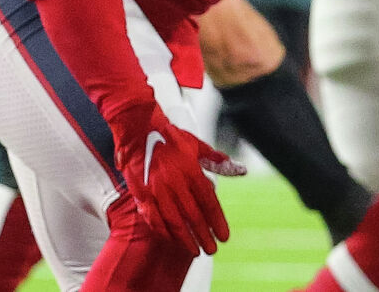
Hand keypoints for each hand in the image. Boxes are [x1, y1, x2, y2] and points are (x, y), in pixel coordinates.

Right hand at [110, 101, 244, 253]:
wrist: (137, 127)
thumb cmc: (170, 136)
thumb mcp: (197, 146)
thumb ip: (218, 161)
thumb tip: (241, 170)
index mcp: (191, 170)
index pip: (209, 203)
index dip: (217, 222)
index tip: (224, 236)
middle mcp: (175, 182)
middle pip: (193, 216)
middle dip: (204, 235)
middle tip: (212, 249)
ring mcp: (157, 189)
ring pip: (173, 220)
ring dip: (185, 238)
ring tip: (194, 251)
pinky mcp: (141, 193)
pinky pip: (153, 218)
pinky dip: (163, 231)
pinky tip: (171, 239)